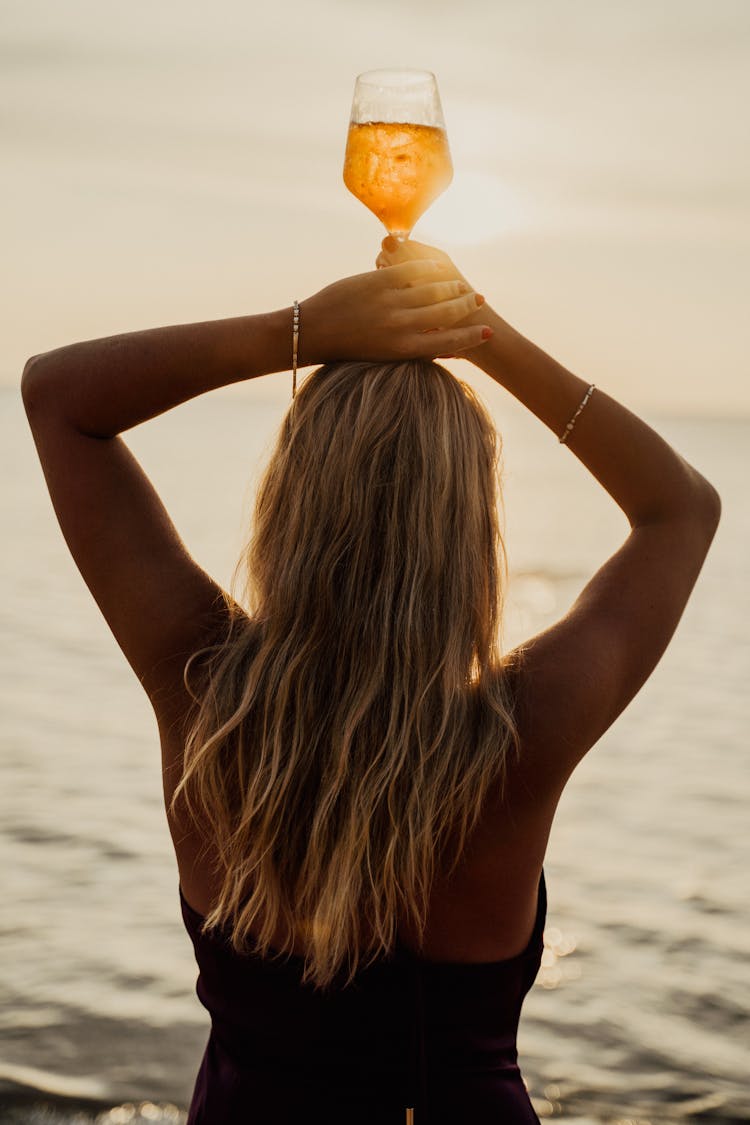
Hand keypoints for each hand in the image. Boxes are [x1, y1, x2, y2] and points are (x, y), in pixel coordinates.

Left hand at [301, 256, 490, 363]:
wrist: (314, 332)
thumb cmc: (349, 347)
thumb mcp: (383, 356)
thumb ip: (410, 349)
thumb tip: (437, 347)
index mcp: (403, 350)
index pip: (448, 343)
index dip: (471, 337)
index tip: (489, 333)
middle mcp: (400, 328)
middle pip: (446, 314)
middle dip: (466, 306)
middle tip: (479, 299)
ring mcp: (390, 304)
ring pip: (432, 292)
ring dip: (452, 287)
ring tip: (462, 285)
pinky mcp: (379, 282)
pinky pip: (413, 271)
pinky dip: (429, 268)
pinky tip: (440, 267)